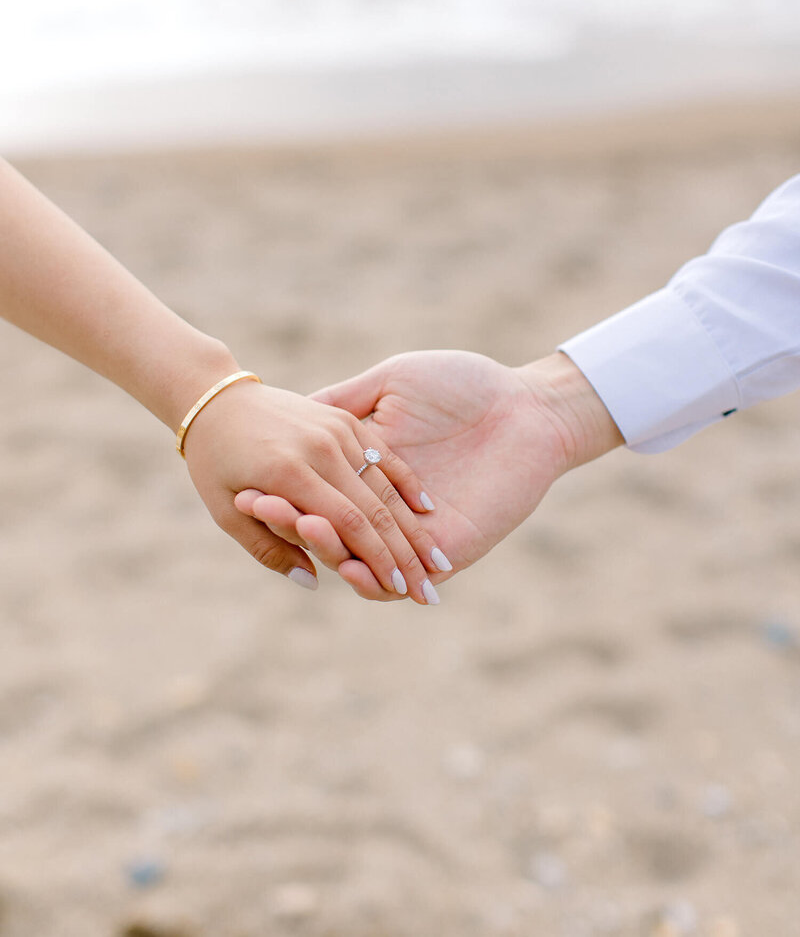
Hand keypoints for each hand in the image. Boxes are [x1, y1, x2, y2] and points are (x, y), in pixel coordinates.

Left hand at [182, 376, 443, 595]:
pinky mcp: (342, 419)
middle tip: (429, 589)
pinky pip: (382, 453)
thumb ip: (269, 550)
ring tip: (437, 558)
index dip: (378, 561)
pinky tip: (426, 509)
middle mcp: (318, 448)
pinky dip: (405, 482)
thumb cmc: (214, 463)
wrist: (216, 398)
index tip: (401, 591)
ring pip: (384, 484)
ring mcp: (334, 429)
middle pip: (374, 508)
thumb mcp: (226, 514)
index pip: (347, 525)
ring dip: (413, 525)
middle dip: (405, 554)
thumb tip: (315, 582)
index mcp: (287, 473)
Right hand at [236, 350, 622, 598]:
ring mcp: (415, 532)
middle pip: (331, 528)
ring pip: (358, 557)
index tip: (247, 488)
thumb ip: (347, 400)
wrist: (526, 405)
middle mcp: (385, 504)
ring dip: (327, 550)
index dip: (283, 493)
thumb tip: (295, 410)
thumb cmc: (461, 382)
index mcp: (368, 466)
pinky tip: (343, 567)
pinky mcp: (448, 549)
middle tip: (259, 509)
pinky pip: (401, 577)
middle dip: (293, 522)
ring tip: (301, 532)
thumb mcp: (391, 382)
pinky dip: (369, 578)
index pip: (317, 491)